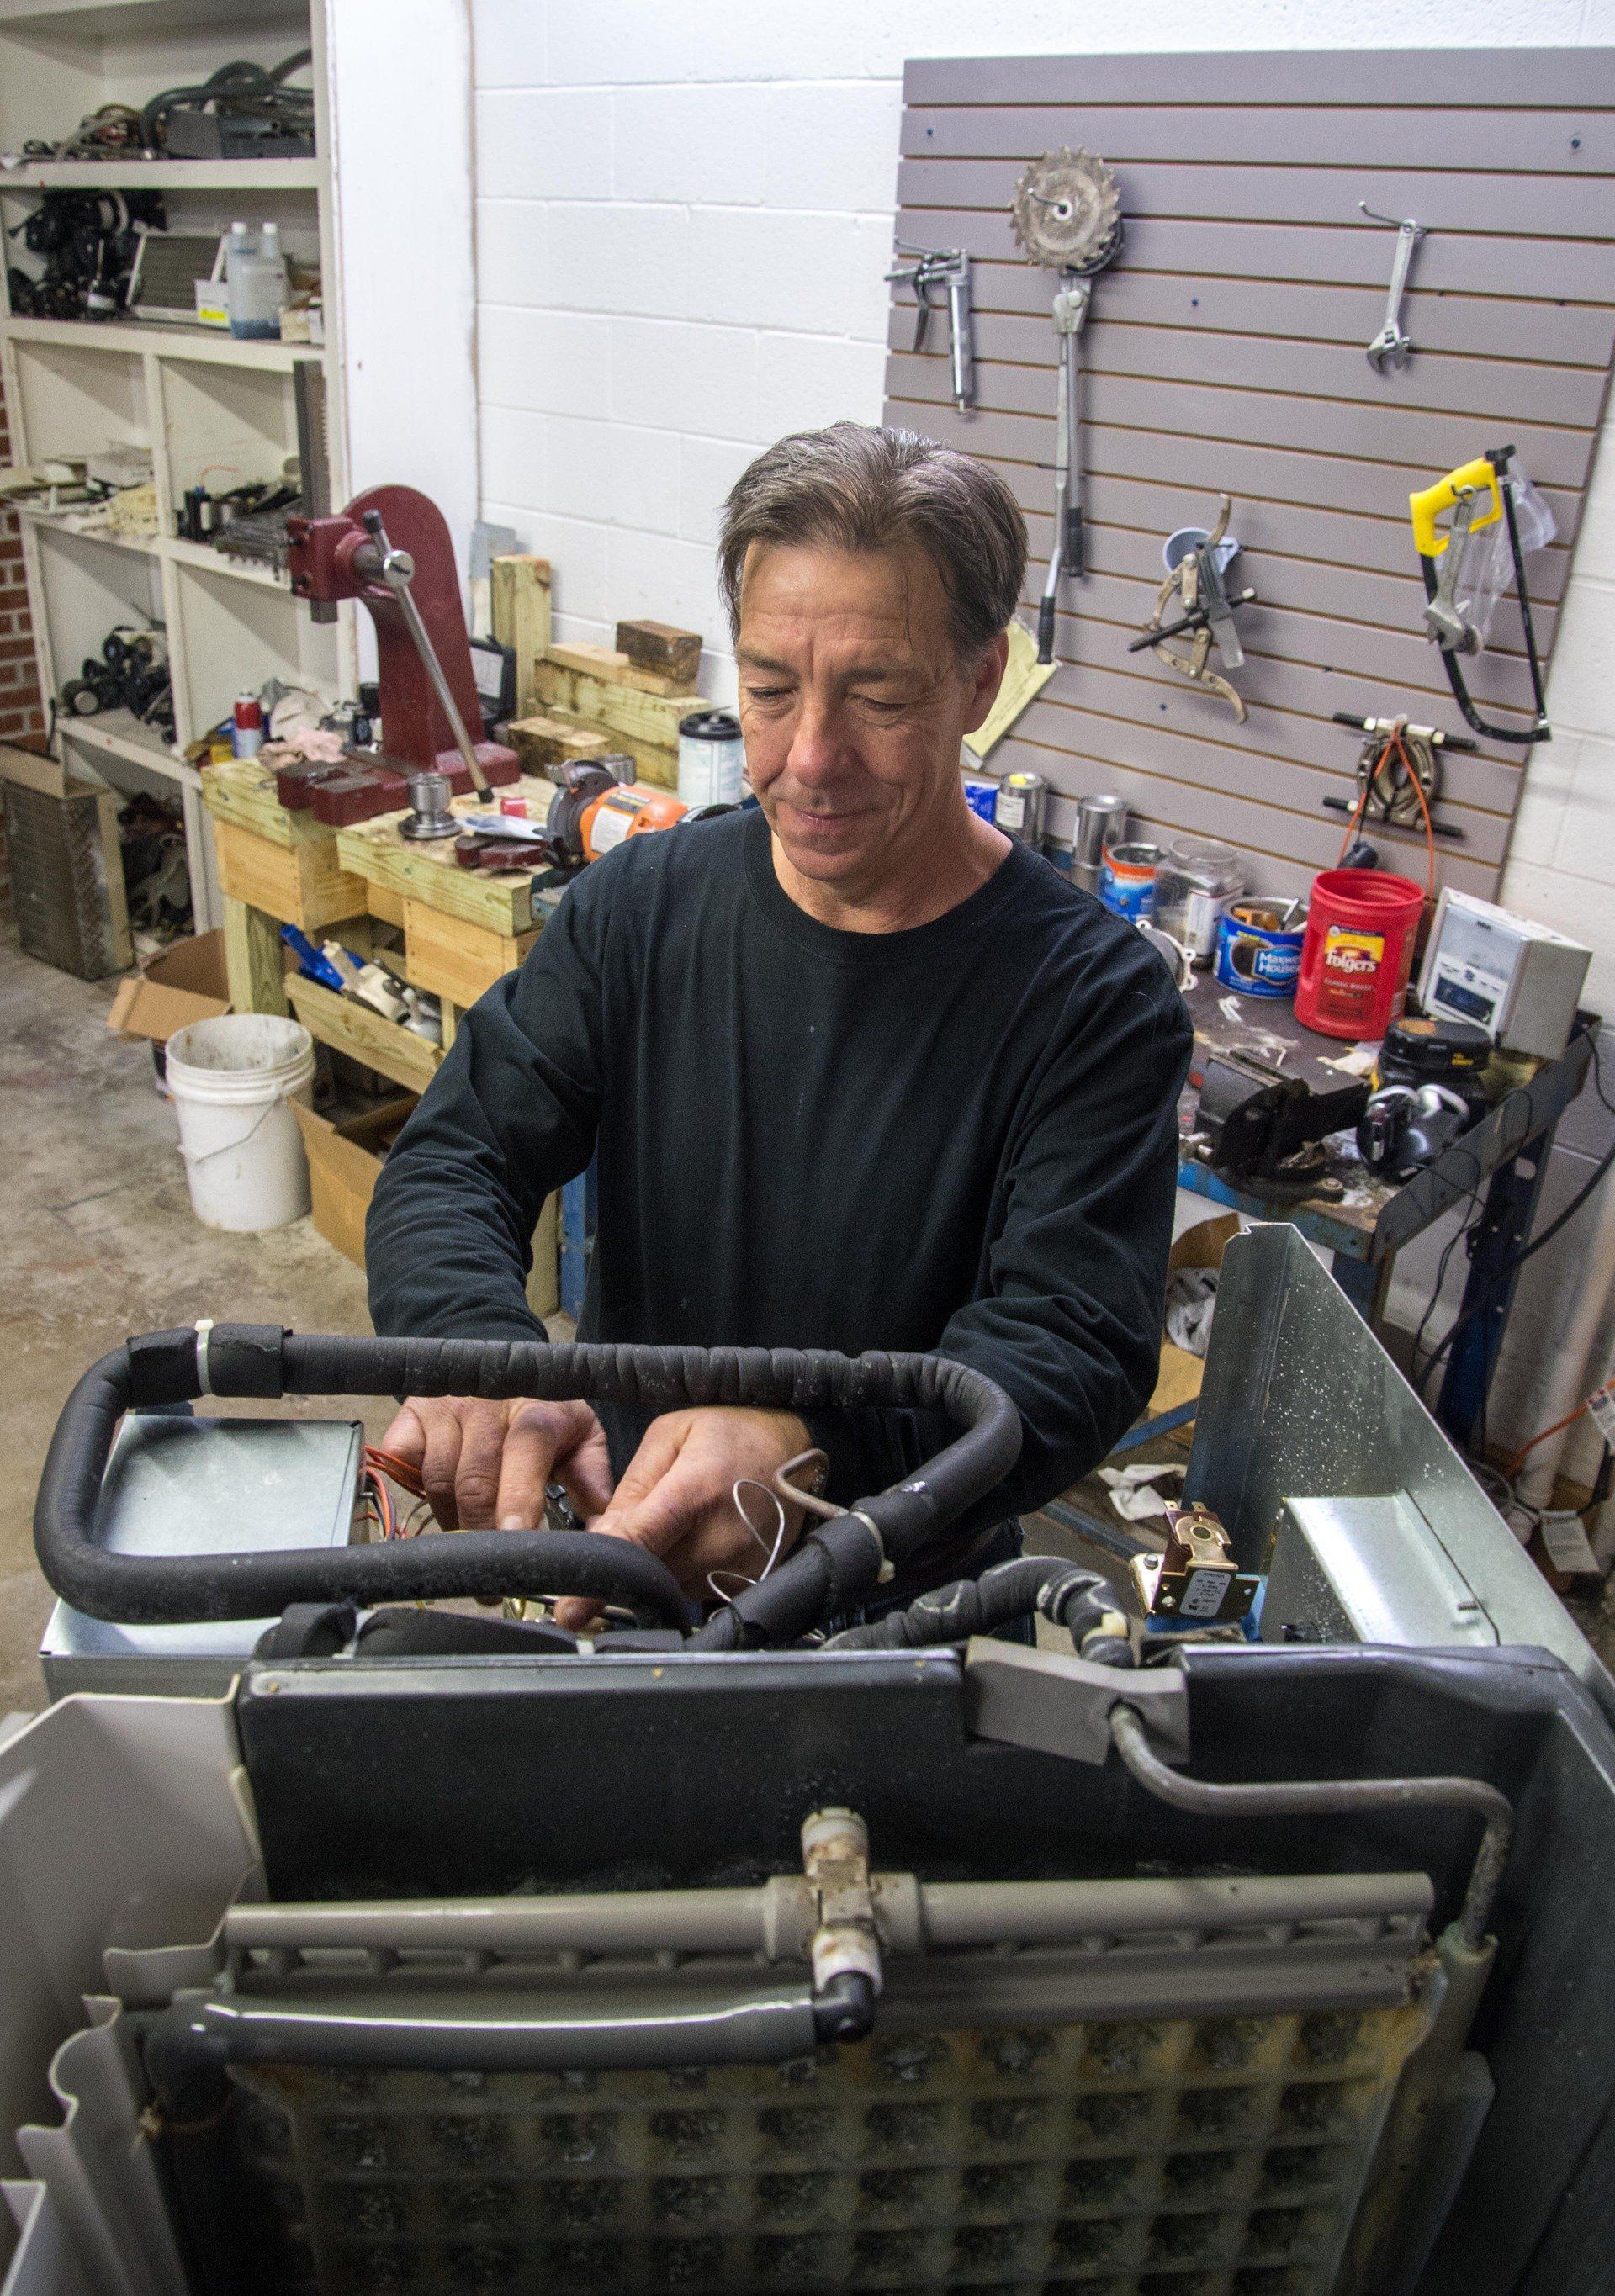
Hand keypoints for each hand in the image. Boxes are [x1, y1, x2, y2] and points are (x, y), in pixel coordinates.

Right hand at [380, 1394, 612, 1531]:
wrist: (499, 1371)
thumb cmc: (543, 1415)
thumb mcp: (581, 1437)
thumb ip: (591, 1477)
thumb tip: (602, 1522)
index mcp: (537, 1411)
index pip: (525, 1453)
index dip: (518, 1500)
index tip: (515, 1538)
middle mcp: (487, 1405)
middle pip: (475, 1481)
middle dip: (481, 1534)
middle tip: (492, 1579)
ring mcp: (445, 1408)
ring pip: (437, 1481)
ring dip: (450, 1521)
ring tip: (467, 1543)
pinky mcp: (411, 1415)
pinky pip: (402, 1463)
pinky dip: (413, 1491)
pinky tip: (436, 1501)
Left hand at [552, 1407, 812, 1631]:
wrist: (795, 1448)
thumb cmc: (733, 1432)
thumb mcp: (672, 1435)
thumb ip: (631, 1485)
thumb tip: (599, 1535)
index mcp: (697, 1490)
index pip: (640, 1543)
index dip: (603, 1575)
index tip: (571, 1610)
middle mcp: (722, 1536)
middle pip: (651, 1572)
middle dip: (631, 1557)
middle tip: (636, 1528)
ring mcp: (740, 1565)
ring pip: (670, 1585)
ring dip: (659, 1564)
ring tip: (679, 1524)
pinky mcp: (749, 1582)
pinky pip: (696, 1590)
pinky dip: (685, 1571)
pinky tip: (698, 1538)